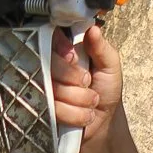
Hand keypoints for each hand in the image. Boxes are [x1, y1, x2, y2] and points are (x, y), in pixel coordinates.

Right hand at [52, 24, 123, 152]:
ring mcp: (43, 90)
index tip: (74, 58)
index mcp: (64, 52)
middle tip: (89, 82)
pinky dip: (76, 114)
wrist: (104, 123)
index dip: (62, 50)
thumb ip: (102, 48)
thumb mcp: (110, 66)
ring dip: (79, 99)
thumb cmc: (106, 90)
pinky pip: (54, 110)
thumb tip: (93, 29)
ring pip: (53, 90)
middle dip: (75, 78)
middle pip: (48, 65)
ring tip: (91, 101)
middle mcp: (50, 69)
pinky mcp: (42, 112)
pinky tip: (83, 114)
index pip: (51, 41)